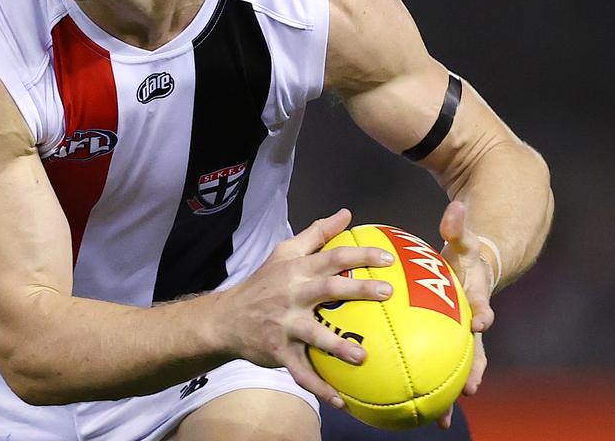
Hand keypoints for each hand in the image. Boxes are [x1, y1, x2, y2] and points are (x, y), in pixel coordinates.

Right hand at [219, 208, 394, 408]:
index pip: (331, 257)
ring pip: (313, 335)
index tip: (387, 259)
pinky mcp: (279, 351)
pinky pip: (301, 372)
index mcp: (296, 270)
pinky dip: (319, 387)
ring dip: (338, 346)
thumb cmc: (263, 283)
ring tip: (363, 357)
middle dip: (358, 290)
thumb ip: (317, 234)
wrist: (227, 318)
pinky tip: (341, 400)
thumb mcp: (285, 253)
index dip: (359, 255)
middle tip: (388, 292)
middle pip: (327, 288)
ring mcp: (284, 324)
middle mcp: (291, 294)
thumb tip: (346, 215)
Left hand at [437, 200, 495, 428]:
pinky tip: (411, 410)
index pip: (482, 301)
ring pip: (458, 367)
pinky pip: (437, 368)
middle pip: (476, 348)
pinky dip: (428, 388)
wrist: (478, 274)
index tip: (479, 322)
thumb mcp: (462, 240)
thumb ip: (457, 226)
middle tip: (470, 389)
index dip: (482, 311)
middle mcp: (472, 321)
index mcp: (476, 295)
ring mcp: (461, 337)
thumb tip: (455, 205)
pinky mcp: (448, 346)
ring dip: (452, 391)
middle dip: (474, 369)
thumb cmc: (465, 255)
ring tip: (441, 419)